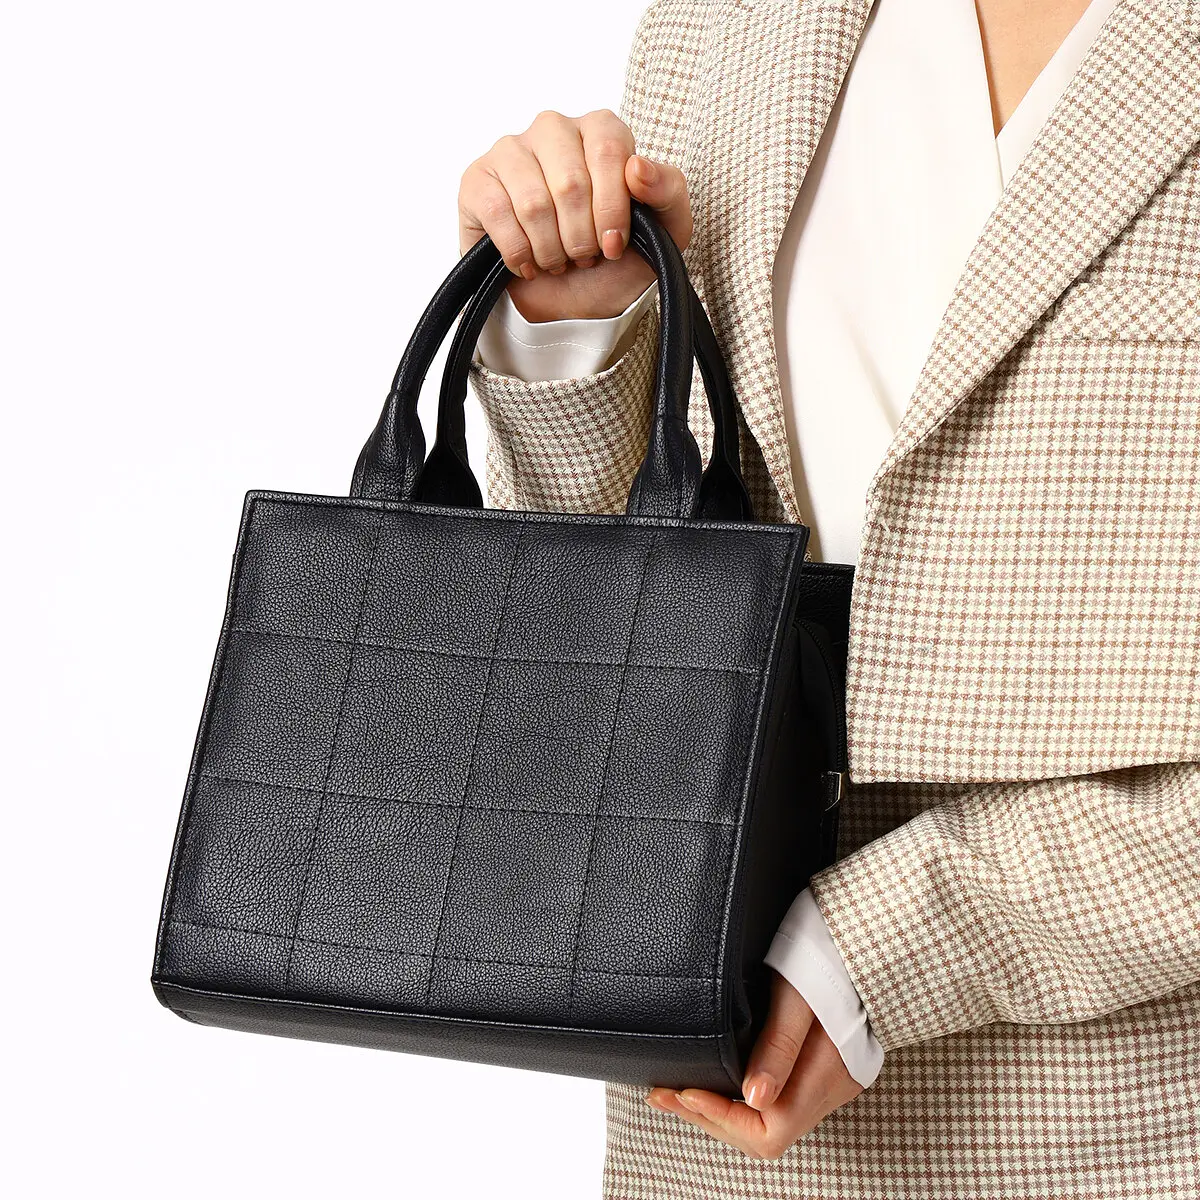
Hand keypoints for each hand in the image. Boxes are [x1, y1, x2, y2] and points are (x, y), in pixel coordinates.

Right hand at [458, 108, 691, 321]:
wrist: (571, 302)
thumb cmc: (615, 260)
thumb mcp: (665, 232)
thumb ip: (669, 192)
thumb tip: (637, 167)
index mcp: (601, 130)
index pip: (609, 151)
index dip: (612, 209)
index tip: (613, 246)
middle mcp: (554, 129)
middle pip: (570, 182)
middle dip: (581, 237)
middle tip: (584, 257)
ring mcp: (511, 151)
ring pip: (533, 203)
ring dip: (551, 250)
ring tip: (558, 260)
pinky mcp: (478, 181)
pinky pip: (499, 215)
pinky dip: (520, 253)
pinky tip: (529, 263)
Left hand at [645, 969, 862, 1159]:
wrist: (854, 937)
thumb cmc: (824, 956)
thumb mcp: (796, 994)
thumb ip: (779, 1046)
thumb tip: (753, 1097)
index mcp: (828, 1076)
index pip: (770, 1132)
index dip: (722, 1118)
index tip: (684, 1090)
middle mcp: (832, 1089)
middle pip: (765, 1134)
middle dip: (711, 1118)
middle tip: (663, 1093)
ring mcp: (830, 1082)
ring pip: (770, 1122)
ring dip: (722, 1112)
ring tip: (677, 1091)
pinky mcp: (824, 1069)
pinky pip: (778, 1101)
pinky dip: (742, 1098)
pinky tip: (715, 1081)